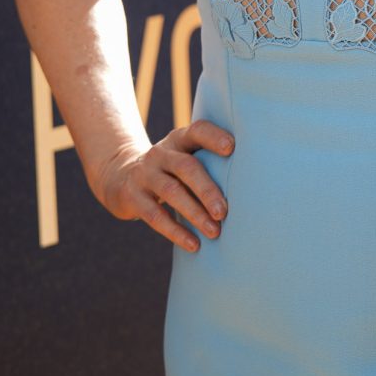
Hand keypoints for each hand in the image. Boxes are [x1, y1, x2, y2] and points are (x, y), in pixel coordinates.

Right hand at [96, 120, 234, 252]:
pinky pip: (155, 215)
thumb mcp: (183, 158)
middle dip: (207, 190)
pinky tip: (194, 244)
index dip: (213, 137)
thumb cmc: (170, 170)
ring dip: (195, 213)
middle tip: (224, 212)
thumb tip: (254, 186)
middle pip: (187, 167)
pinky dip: (176, 231)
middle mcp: (161, 153)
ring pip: (171, 192)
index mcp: (179, 140)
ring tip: (215, 232)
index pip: (197, 131)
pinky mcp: (132, 196)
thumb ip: (208, 163)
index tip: (231, 147)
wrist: (121, 176)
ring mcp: (144, 173)